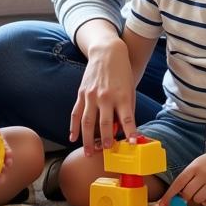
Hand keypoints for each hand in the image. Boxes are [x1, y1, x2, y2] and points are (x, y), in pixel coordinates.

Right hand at [69, 40, 138, 154]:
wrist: (107, 53)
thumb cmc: (122, 73)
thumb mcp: (130, 90)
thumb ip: (127, 110)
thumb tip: (122, 130)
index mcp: (122, 96)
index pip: (127, 118)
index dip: (130, 132)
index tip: (132, 144)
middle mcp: (106, 97)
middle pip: (105, 123)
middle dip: (105, 140)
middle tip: (106, 152)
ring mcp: (91, 95)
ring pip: (88, 122)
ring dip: (88, 139)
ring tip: (88, 152)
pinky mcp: (82, 93)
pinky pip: (76, 113)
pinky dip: (74, 127)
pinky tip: (73, 137)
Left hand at [159, 151, 205, 205]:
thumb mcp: (195, 165)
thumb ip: (187, 177)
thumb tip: (177, 195)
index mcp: (193, 167)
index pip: (178, 183)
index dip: (169, 195)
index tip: (162, 204)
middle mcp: (203, 174)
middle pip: (187, 194)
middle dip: (186, 196)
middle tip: (190, 192)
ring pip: (198, 199)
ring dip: (197, 199)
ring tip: (202, 191)